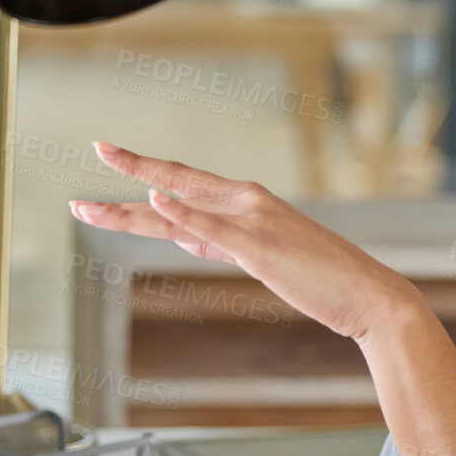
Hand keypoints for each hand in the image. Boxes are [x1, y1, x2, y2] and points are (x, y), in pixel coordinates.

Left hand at [69, 142, 416, 342]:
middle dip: (128, 178)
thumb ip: (223, 242)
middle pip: (174, 188)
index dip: (145, 173)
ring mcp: (253, 223)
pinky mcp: (259, 248)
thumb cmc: (322, 280)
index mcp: (249, 202)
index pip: (185, 184)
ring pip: (179, 209)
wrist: (369, 296)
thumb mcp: (262, 257)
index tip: (111, 160)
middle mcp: (248, 202)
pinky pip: (212, 228)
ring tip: (86, 206)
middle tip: (92, 162)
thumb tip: (186, 237)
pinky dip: (182, 211)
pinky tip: (153, 198)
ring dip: (131, 204)